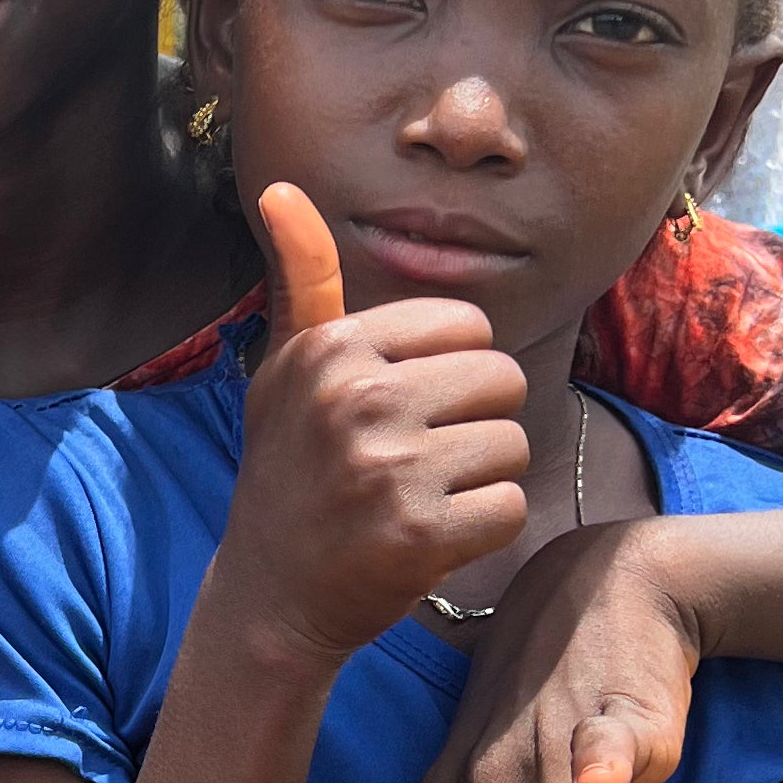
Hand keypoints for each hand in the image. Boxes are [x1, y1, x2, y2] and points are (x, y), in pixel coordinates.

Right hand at [212, 187, 530, 672]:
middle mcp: (357, 398)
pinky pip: (510, 508)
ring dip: (482, 479)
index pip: (468, 328)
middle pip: (502, 380)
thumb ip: (304, 279)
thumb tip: (282, 188)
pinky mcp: (418, 535)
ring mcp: (388, 468)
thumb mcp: (286, 371)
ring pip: (513, 445)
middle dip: (476, 424)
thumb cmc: (290, 472)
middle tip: (416, 463)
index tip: (397, 414)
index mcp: (332, 348)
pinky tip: (431, 540)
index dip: (449, 374)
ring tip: (421, 499)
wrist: (269, 595)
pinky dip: (483, 530)